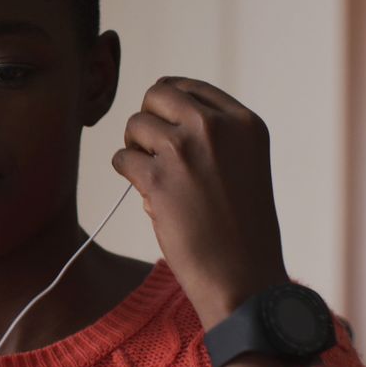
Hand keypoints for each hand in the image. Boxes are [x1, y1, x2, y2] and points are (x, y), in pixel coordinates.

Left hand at [112, 76, 288, 329]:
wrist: (244, 279)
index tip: (164, 127)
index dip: (167, 106)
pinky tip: (146, 192)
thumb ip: (212, 138)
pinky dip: (126, 173)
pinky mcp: (158, 179)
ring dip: (135, 148)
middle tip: (153, 150)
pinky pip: (121, 158)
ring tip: (154, 176)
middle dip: (148, 119)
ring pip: (134, 124)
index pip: (189, 87)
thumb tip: (156, 119)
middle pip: (157, 94)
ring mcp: (186, 151)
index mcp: (244, 123)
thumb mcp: (245, 166)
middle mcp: (216, 128)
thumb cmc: (242, 230)